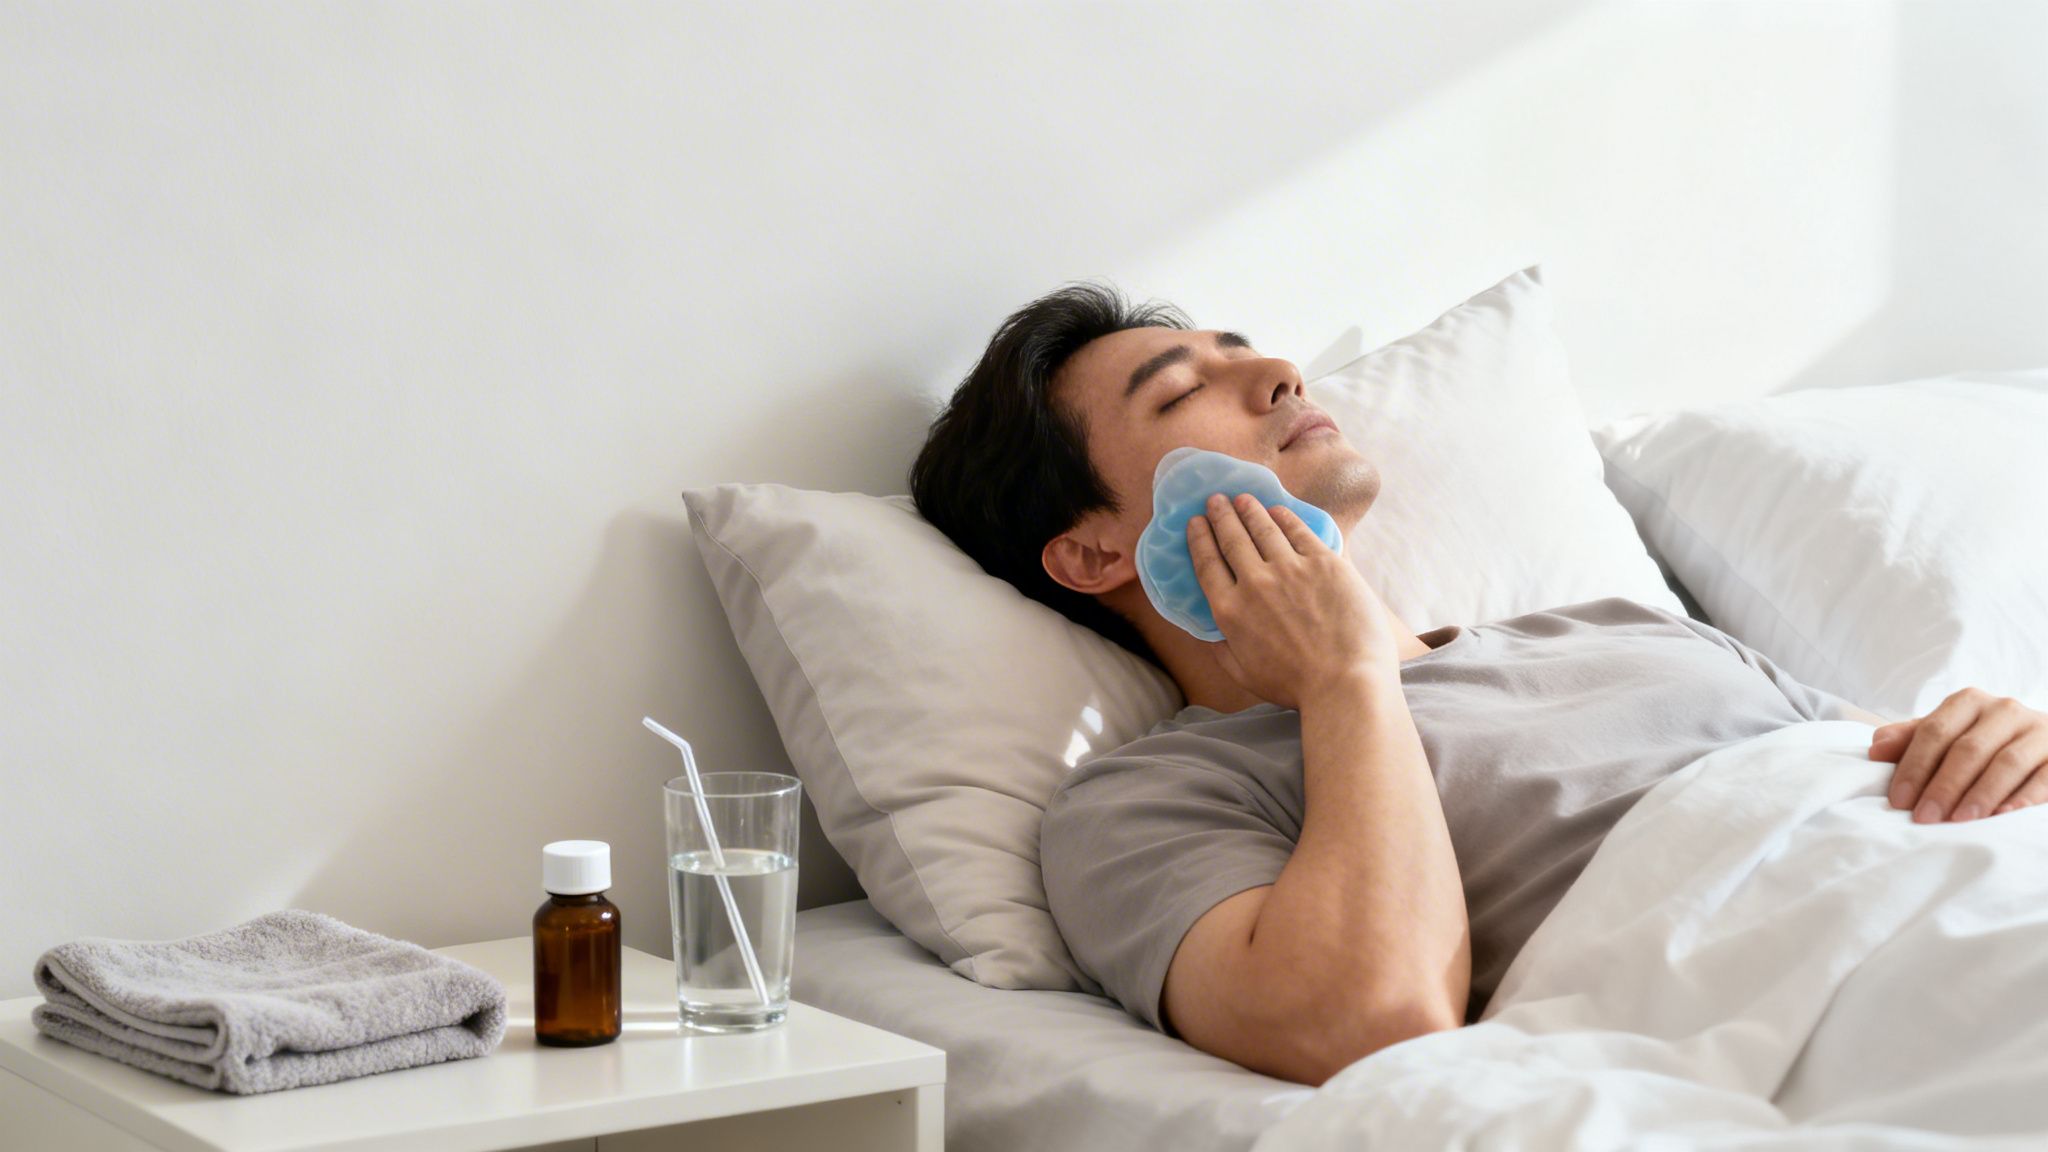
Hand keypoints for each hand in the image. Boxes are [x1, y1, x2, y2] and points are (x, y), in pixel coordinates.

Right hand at [1185, 492, 1399, 709]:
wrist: (1345, 682)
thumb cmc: (1296, 687)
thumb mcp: (1245, 675)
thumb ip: (1222, 651)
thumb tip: (1211, 635)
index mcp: (1230, 612)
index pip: (1207, 564)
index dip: (1199, 539)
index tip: (1196, 523)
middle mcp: (1254, 583)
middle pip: (1232, 539)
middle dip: (1221, 515)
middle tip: (1215, 500)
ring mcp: (1290, 569)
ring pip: (1263, 528)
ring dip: (1249, 510)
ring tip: (1243, 498)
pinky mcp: (1323, 563)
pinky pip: (1299, 531)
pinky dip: (1284, 517)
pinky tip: (1277, 510)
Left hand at [1872, 687, 2047, 822]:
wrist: (2041, 742)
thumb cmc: (1982, 742)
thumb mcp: (1946, 735)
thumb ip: (1911, 739)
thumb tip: (1875, 748)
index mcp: (1968, 702)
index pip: (1934, 732)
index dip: (1914, 767)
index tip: (1898, 801)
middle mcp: (2004, 709)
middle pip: (1968, 749)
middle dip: (1943, 786)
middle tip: (1925, 818)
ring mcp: (2038, 730)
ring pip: (2006, 762)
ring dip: (1980, 794)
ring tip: (1960, 821)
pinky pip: (2044, 776)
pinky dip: (2023, 796)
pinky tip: (2004, 816)